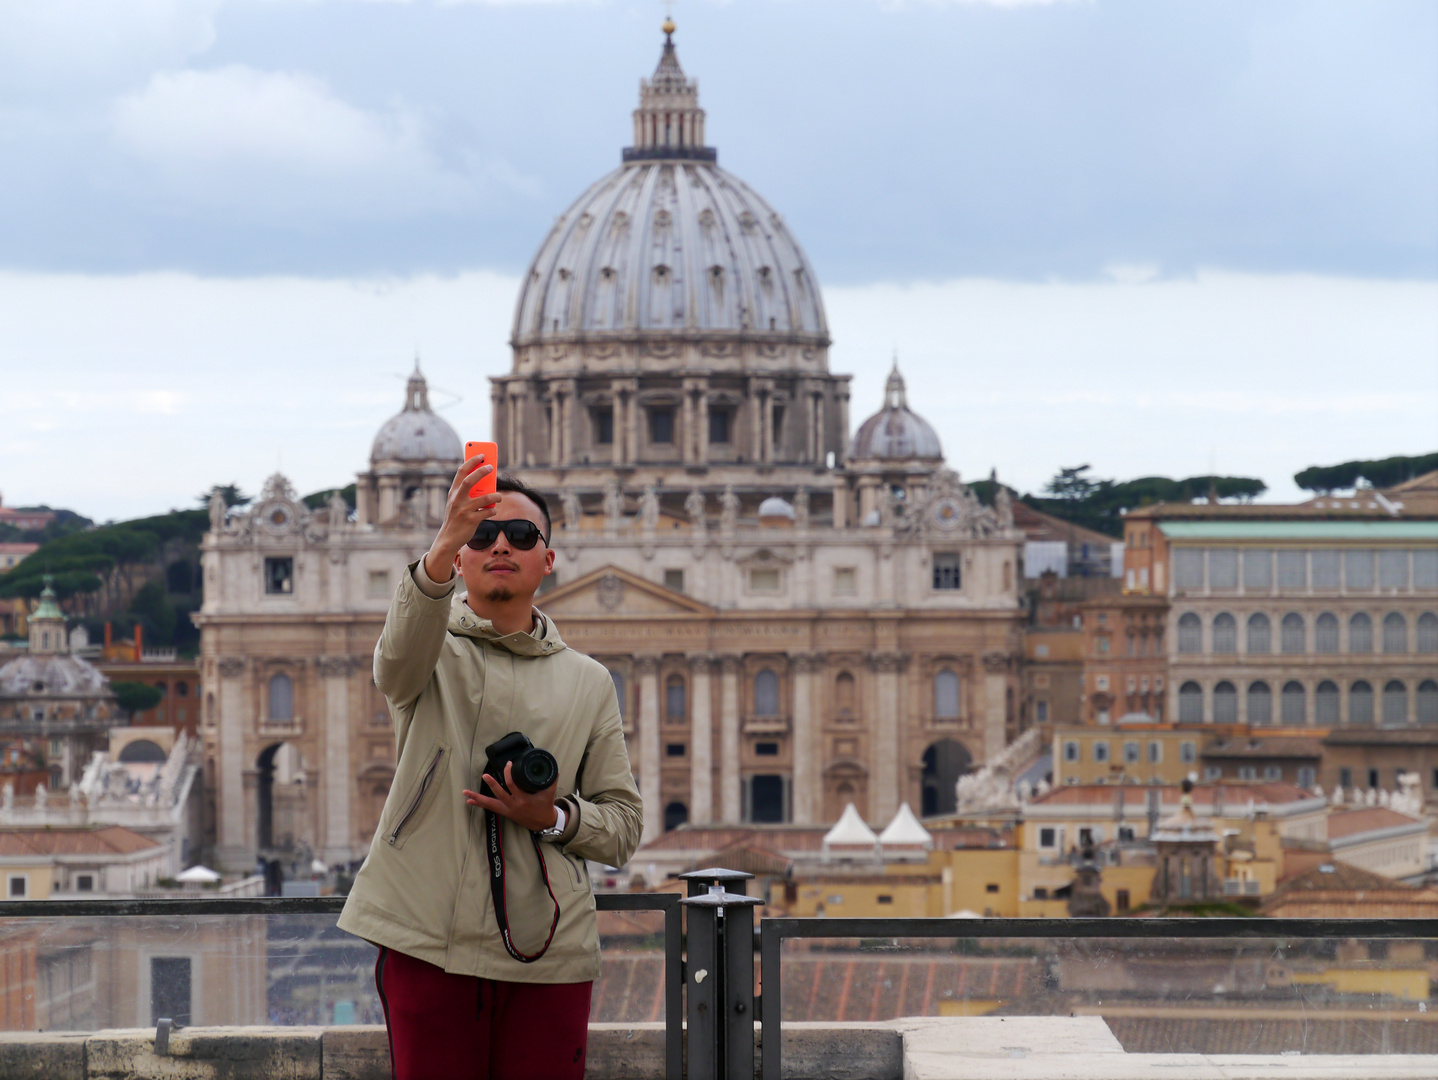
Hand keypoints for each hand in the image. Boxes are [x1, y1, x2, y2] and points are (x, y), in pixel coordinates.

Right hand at [423, 455, 500, 582]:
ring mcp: (463, 510)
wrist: (448, 538)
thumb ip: (467, 493)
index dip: (472, 461)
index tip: (481, 454)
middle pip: (470, 481)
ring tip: (499, 496)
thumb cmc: (455, 517)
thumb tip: (487, 483)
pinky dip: (493, 510)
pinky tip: (493, 510)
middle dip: (482, 471)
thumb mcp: (457, 503)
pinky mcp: (471, 520)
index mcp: (453, 492)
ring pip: (484, 498)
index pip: (461, 472)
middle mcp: (457, 500)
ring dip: (495, 496)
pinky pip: (487, 512)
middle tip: (492, 467)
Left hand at [463, 762, 558, 832]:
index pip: (512, 785)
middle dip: (491, 784)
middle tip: (485, 776)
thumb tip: (554, 768)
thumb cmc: (545, 807)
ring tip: (466, 794)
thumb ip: (551, 780)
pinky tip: (470, 802)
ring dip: (477, 798)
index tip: (508, 764)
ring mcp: (507, 810)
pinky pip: (490, 808)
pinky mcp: (505, 813)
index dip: (508, 773)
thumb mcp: (550, 793)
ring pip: (490, 804)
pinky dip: (480, 804)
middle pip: (499, 794)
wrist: (543, 823)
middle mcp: (513, 805)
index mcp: (523, 799)